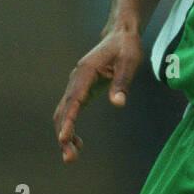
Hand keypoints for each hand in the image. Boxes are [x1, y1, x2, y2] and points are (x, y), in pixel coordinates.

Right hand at [53, 29, 142, 162]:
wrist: (120, 35)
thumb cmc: (126, 47)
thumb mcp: (130, 62)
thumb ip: (122, 83)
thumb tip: (118, 104)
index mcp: (86, 72)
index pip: (74, 100)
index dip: (69, 120)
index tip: (64, 137)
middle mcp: (76, 79)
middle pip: (64, 110)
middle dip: (64, 135)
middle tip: (70, 158)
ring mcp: (76, 84)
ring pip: (63, 112)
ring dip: (64, 134)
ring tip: (72, 157)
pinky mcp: (81, 90)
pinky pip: (70, 111)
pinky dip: (70, 127)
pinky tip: (79, 143)